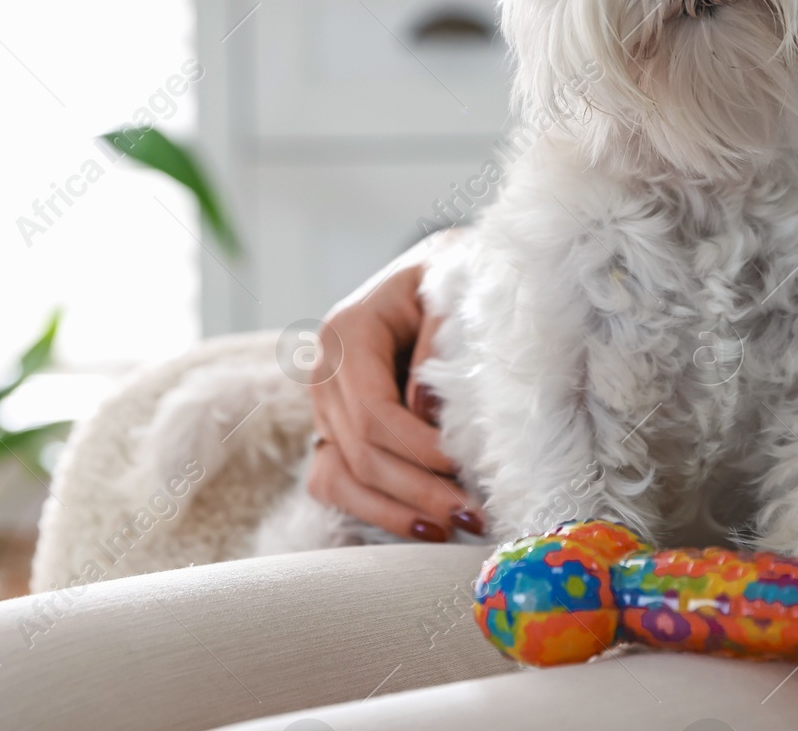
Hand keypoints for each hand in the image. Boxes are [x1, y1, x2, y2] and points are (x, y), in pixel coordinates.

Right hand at [305, 233, 483, 541]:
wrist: (438, 269)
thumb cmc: (455, 275)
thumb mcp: (455, 283)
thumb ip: (440, 338)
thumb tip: (424, 411)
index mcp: (348, 330)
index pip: (373, 411)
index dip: (419, 450)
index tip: (469, 469)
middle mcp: (324, 370)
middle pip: (360, 450)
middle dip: (419, 490)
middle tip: (475, 515)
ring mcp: (322, 403)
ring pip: (341, 475)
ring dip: (397, 510)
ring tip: (453, 527)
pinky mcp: (330, 426)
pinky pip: (335, 481)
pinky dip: (375, 510)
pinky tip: (421, 525)